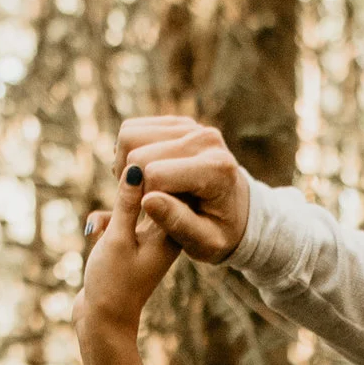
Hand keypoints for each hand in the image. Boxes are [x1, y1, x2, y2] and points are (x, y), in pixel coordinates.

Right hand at [76, 173, 176, 344]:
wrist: (104, 323)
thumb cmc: (113, 285)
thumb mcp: (117, 239)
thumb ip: (127, 204)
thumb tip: (136, 168)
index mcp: (171, 233)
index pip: (172, 189)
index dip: (152, 172)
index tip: (129, 167)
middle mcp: (164, 235)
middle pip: (152, 193)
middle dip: (129, 186)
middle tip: (113, 180)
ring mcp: (148, 240)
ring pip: (132, 204)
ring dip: (113, 206)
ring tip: (102, 223)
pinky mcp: (131, 245)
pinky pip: (120, 219)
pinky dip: (106, 220)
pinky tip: (95, 231)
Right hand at [112, 113, 251, 261]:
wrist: (236, 210)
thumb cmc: (219, 231)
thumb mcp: (204, 242)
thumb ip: (177, 223)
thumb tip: (147, 200)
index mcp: (217, 169)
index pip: (155, 174)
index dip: (146, 199)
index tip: (156, 215)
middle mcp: (206, 139)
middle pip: (138, 155)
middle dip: (134, 183)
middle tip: (147, 204)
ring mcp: (192, 126)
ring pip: (129, 136)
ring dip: (127, 167)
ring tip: (144, 188)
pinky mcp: (178, 122)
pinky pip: (132, 129)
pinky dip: (130, 152)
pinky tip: (144, 174)